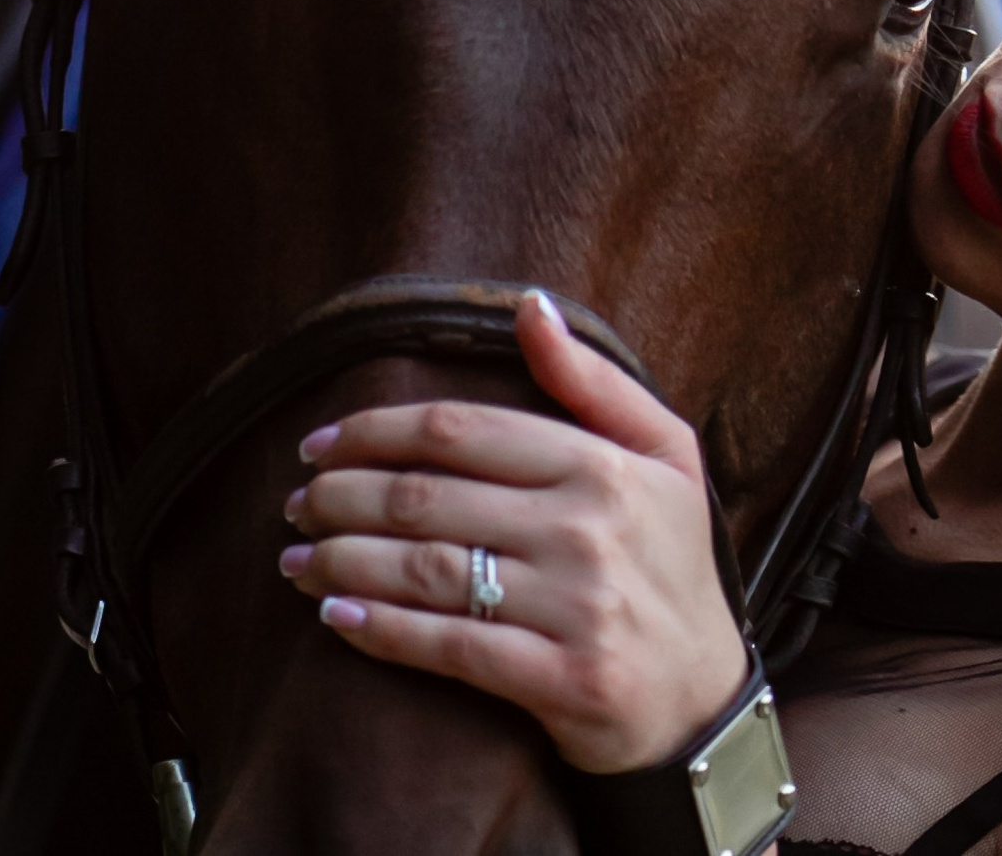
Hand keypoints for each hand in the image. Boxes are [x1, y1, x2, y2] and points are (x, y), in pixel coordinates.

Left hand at [281, 290, 750, 772]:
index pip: (460, 430)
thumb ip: (594, 381)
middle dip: (340, 497)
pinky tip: (334, 619)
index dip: (374, 430)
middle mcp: (589, 530)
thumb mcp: (665, 454)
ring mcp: (576, 607)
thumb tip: (530, 307)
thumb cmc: (672, 561)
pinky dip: (380, 630)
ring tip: (297, 562)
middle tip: (298, 505)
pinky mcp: (562, 679)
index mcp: (604, 466)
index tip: (320, 443)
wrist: (704, 695)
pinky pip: (448, 646)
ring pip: (425, 571)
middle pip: (427, 499)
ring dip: (342, 562)